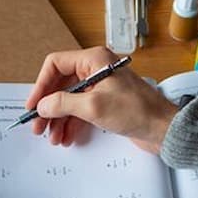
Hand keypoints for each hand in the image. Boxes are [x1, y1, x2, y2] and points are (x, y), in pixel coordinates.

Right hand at [24, 46, 178, 152]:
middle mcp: (96, 69)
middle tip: (38, 127)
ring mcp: (101, 87)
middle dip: (48, 108)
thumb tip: (42, 105)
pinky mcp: (106, 103)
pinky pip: (81, 111)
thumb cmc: (137, 111)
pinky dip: (71, 123)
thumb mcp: (93, 107)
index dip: (41, 85)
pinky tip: (66, 137)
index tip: (33, 105)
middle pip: (61, 85)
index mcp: (94, 60)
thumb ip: (63, 104)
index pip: (56, 65)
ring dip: (58, 119)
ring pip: (70, 101)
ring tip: (53, 138)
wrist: (163, 128)